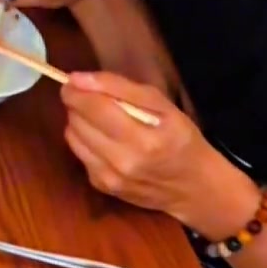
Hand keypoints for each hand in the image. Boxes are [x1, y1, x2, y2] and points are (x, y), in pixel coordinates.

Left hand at [61, 71, 254, 235]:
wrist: (194, 188)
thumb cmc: (182, 140)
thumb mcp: (165, 107)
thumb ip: (121, 88)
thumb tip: (78, 79)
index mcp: (144, 140)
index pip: (93, 106)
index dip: (75, 90)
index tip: (73, 81)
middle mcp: (122, 162)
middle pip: (76, 120)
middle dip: (78, 104)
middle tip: (93, 99)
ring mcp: (109, 178)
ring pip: (72, 136)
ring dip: (79, 122)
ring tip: (101, 120)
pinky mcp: (101, 186)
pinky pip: (78, 153)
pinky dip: (85, 141)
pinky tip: (105, 140)